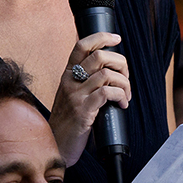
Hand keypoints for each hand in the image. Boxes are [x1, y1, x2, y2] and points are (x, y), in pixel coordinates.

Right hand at [49, 32, 131, 165]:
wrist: (57, 145)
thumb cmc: (69, 122)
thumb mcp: (72, 96)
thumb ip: (86, 81)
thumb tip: (111, 71)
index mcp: (68, 75)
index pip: (82, 45)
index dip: (101, 37)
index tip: (116, 38)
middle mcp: (70, 81)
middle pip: (100, 56)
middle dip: (121, 64)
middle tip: (125, 79)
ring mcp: (75, 96)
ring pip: (107, 74)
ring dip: (124, 84)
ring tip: (125, 96)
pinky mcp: (83, 111)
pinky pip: (107, 93)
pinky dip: (121, 96)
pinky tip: (122, 105)